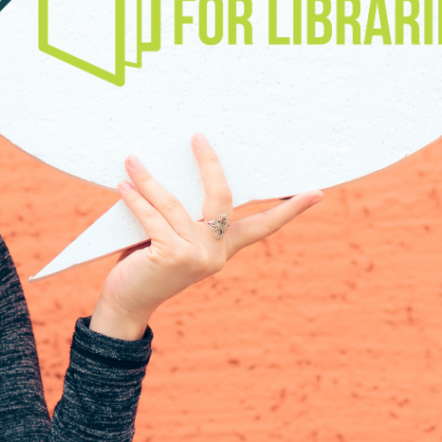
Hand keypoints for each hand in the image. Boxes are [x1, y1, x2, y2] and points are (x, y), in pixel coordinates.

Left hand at [89, 134, 322, 341]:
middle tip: (199, 137)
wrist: (127, 304)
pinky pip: (153, 218)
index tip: (317, 193)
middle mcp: (216, 253)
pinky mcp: (173, 256)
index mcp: (223, 249)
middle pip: (222, 198)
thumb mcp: (171, 240)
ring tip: (133, 160)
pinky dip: (136, 199)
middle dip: (210, 165)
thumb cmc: (146, 266)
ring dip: (149, 180)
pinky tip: (123, 185)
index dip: (289, 209)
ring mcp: (197, 255)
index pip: (263, 226)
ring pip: (174, 204)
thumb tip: (168, 172)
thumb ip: (179, 217)